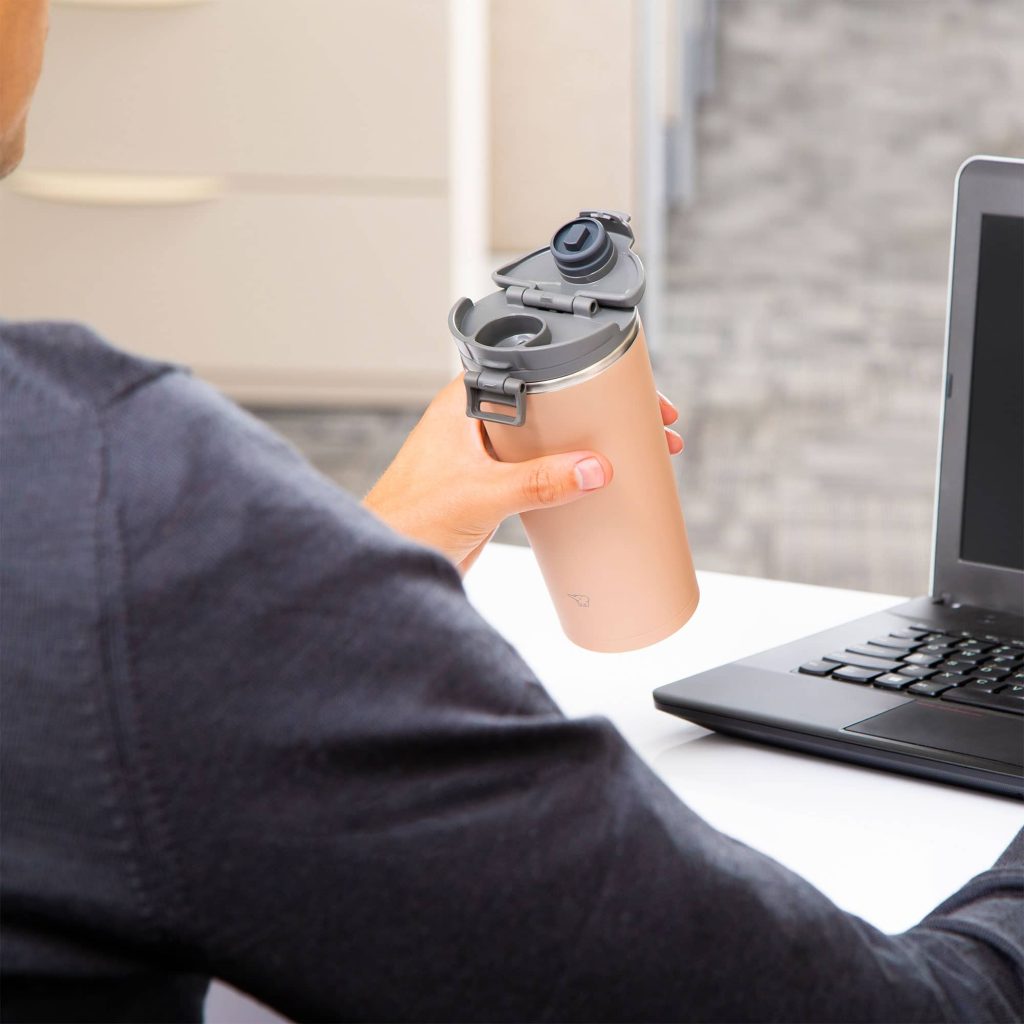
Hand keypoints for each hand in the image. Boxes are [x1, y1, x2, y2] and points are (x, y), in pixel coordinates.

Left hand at [363, 375, 683, 574]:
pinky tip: (598, 484)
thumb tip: (592, 469)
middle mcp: (480, 423)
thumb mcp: (480, 495)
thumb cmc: (406, 518)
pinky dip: (572, 474)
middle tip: (650, 419)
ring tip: (639, 449)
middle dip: (600, 409)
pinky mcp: (495, 488)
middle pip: (552, 403)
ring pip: (551, 438)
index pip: (534, 370)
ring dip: (590, 443)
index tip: (624, 385)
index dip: (582, 373)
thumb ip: (536, 484)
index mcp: (467, 403)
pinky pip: (544, 472)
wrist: (385, 559)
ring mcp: (488, 456)